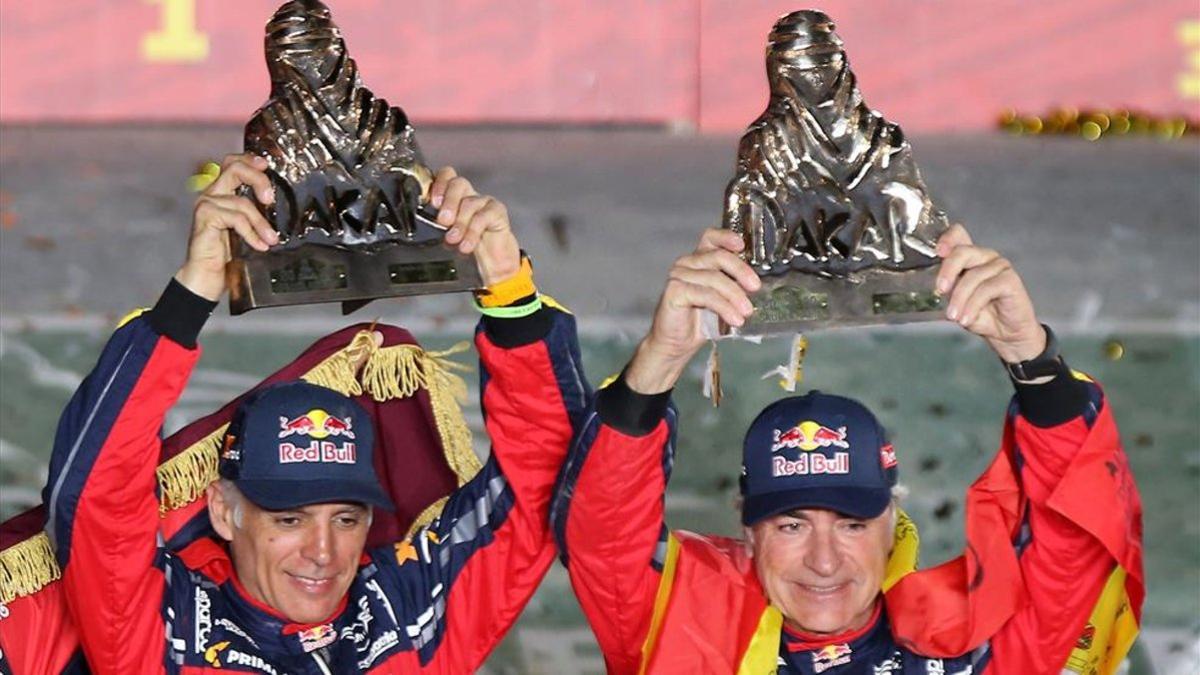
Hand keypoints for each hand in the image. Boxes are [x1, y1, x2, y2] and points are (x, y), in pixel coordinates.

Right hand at [177, 154, 277, 300]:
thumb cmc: (226, 253)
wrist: (207, 275)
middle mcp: (211, 194)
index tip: (266, 165)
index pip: (232, 163)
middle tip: (270, 198)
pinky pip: (236, 219)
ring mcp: (206, 204)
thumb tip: (279, 204)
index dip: (249, 159)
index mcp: (221, 192)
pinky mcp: (205, 217)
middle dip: (258, 180)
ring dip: (261, 223)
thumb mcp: (246, 227)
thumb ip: (255, 211)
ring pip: (241, 202)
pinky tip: (260, 245)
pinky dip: (251, 233)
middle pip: (234, 168)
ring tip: (271, 239)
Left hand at [426, 167, 519, 285]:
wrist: (491, 264)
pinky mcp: (497, 212)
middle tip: (443, 221)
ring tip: (454, 239)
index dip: (438, 184)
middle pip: (458, 183)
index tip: (433, 202)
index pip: (446, 176)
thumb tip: (421, 224)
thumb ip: (436, 225)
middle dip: (449, 201)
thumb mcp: (445, 235)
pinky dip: (472, 232)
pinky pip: (483, 216)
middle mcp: (468, 195)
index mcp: (452, 197)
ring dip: (460, 223)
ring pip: (469, 202)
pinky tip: (467, 244)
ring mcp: (484, 202)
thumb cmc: (466, 247)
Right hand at [624, 229, 760, 393]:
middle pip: (718, 257)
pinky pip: (706, 295)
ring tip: (746, 312)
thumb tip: (756, 284)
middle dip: (740, 271)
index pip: (710, 238)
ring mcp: (678, 276)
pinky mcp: (675, 291)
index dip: (726, 237)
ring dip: (735, 296)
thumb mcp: (722, 298)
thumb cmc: (699, 321)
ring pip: (714, 278)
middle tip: (755, 288)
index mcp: (698, 260)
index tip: (742, 245)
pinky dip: (724, 307)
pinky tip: (734, 319)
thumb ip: (733, 285)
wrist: (676, 344)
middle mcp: (686, 263)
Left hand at [935, 224, 1044, 362]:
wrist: (1005, 334)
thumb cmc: (981, 314)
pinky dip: (973, 305)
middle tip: (940, 291)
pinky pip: (987, 289)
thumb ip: (948, 288)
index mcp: (969, 257)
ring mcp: (999, 266)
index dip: (947, 238)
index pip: (959, 234)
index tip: (938, 251)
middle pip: (963, 251)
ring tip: (954, 316)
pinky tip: (967, 319)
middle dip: (948, 271)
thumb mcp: (956, 301)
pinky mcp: (1010, 280)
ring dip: (960, 299)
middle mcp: (984, 257)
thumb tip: (937, 286)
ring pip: (973, 276)